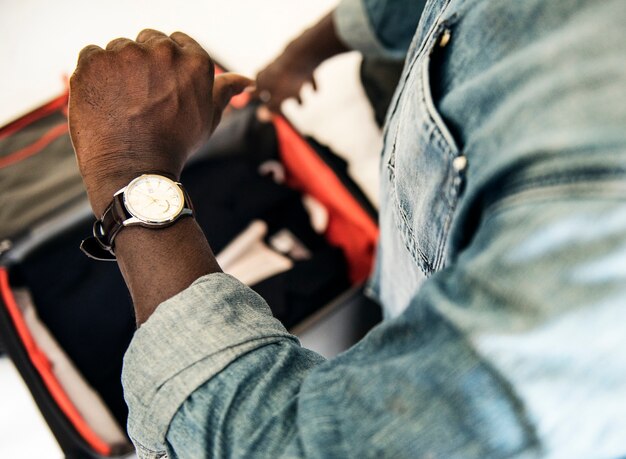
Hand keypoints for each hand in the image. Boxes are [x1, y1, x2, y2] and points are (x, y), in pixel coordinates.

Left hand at [69, 29, 251, 215]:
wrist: (135, 168)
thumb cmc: (175, 144)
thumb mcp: (208, 117)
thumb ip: (225, 91)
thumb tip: (247, 81)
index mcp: (193, 60)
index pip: (177, 42)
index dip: (167, 65)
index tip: (161, 85)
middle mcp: (162, 51)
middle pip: (148, 41)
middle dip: (144, 64)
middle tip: (142, 97)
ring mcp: (126, 54)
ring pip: (119, 49)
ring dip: (118, 69)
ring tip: (123, 103)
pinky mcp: (94, 61)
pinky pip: (92, 55)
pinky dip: (94, 75)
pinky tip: (105, 100)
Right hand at [254, 13, 348, 112]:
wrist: (305, 54)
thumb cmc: (289, 80)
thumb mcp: (278, 99)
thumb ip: (271, 108)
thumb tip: (261, 116)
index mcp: (262, 79)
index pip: (254, 92)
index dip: (256, 99)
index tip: (258, 105)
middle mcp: (271, 70)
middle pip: (273, 87)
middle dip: (279, 99)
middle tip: (280, 108)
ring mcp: (286, 64)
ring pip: (289, 81)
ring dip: (295, 93)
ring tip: (302, 104)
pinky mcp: (300, 60)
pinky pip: (304, 74)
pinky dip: (309, 82)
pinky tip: (315, 91)